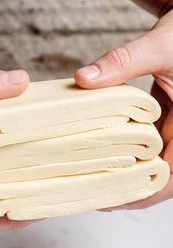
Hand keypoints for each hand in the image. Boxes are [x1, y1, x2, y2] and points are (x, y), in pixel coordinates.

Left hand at [75, 9, 172, 209]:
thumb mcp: (160, 47)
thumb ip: (124, 62)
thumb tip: (83, 79)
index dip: (145, 192)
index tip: (114, 199)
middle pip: (158, 173)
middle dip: (128, 186)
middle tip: (94, 194)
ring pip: (151, 158)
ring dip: (126, 169)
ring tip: (95, 178)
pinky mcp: (164, 118)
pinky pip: (147, 141)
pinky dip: (127, 148)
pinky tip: (104, 151)